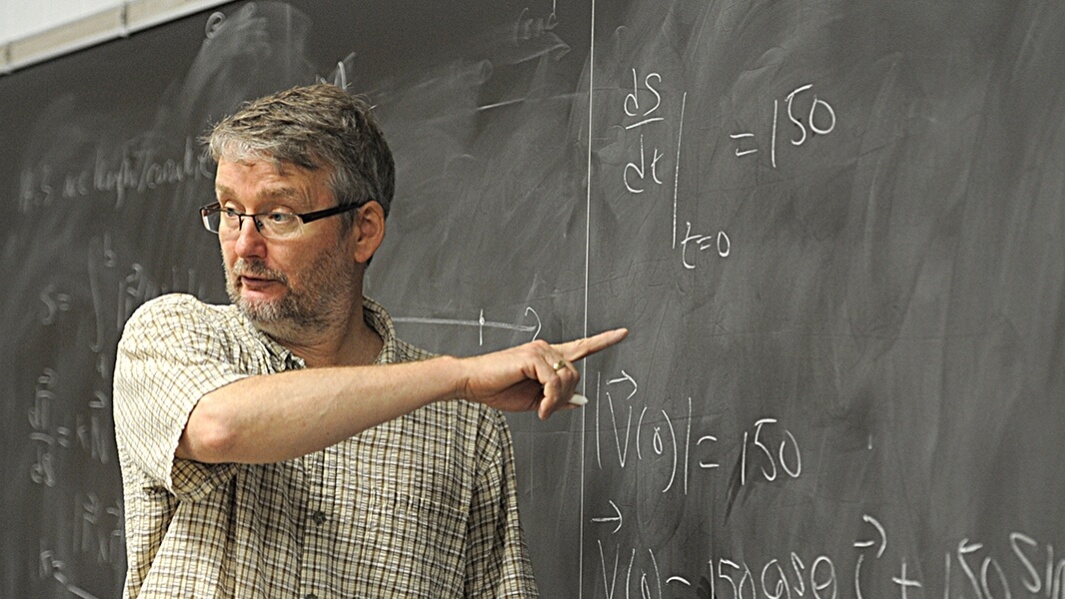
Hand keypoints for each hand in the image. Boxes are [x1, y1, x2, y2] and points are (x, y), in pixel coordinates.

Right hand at [456, 328, 627, 419]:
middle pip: (575, 374)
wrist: (471, 383)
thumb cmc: (497, 389)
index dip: (603, 341)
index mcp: (547, 356)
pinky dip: (550, 399)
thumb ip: (557, 398)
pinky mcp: (532, 356)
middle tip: (546, 410)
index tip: (623, 333)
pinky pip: (554, 381)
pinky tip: (539, 407)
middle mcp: (546, 348)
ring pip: (567, 378)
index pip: (581, 346)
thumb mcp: (534, 400)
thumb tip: (581, 400)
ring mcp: (539, 350)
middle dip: (565, 397)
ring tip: (541, 409)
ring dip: (556, 400)